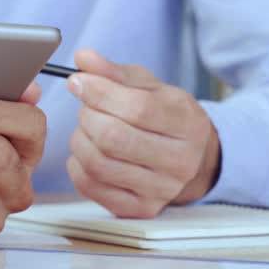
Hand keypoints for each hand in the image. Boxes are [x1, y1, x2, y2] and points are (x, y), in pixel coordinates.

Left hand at [65, 49, 220, 217]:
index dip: (98, 92)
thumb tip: (83, 59)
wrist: (191, 158)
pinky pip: (90, 186)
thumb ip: (113, 72)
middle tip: (86, 109)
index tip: (78, 82)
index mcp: (187, 123)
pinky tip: (87, 151)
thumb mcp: (147, 86)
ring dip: (80, 140)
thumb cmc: (163, 116)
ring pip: (98, 163)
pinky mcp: (139, 209)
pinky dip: (77, 165)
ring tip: (87, 129)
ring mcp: (161, 189)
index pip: (137, 108)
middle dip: (87, 117)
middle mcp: (180, 161)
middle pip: (113, 137)